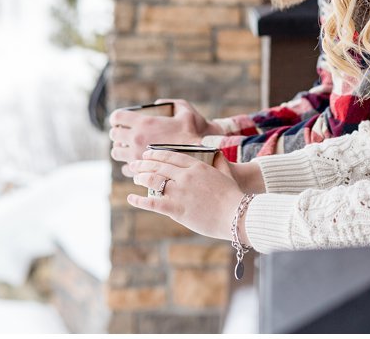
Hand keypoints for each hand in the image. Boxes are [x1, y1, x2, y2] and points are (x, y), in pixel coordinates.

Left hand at [108, 99, 210, 163]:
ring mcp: (136, 155)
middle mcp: (136, 138)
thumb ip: (173, 104)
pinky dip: (128, 165)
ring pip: (115, 153)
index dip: (117, 117)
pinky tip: (136, 162)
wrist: (198, 155)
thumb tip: (158, 104)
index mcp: (144, 123)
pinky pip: (125, 168)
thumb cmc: (193, 133)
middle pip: (114, 135)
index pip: (117, 117)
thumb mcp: (185, 112)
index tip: (120, 120)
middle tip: (126, 134)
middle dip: (118, 133)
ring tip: (129, 149)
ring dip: (120, 150)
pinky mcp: (141, 169)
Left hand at [125, 149, 245, 240]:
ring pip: (153, 180)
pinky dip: (139, 201)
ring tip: (135, 178)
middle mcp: (186, 176)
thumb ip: (220, 163)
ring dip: (141, 178)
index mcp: (198, 166)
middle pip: (158, 166)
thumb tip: (218, 154)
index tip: (147, 154)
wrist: (238, 215)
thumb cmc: (234, 196)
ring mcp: (180, 192)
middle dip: (143, 164)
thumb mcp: (228, 174)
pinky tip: (131, 199)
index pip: (171, 156)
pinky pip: (152, 202)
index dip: (156, 154)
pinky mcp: (177, 209)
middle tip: (134, 165)